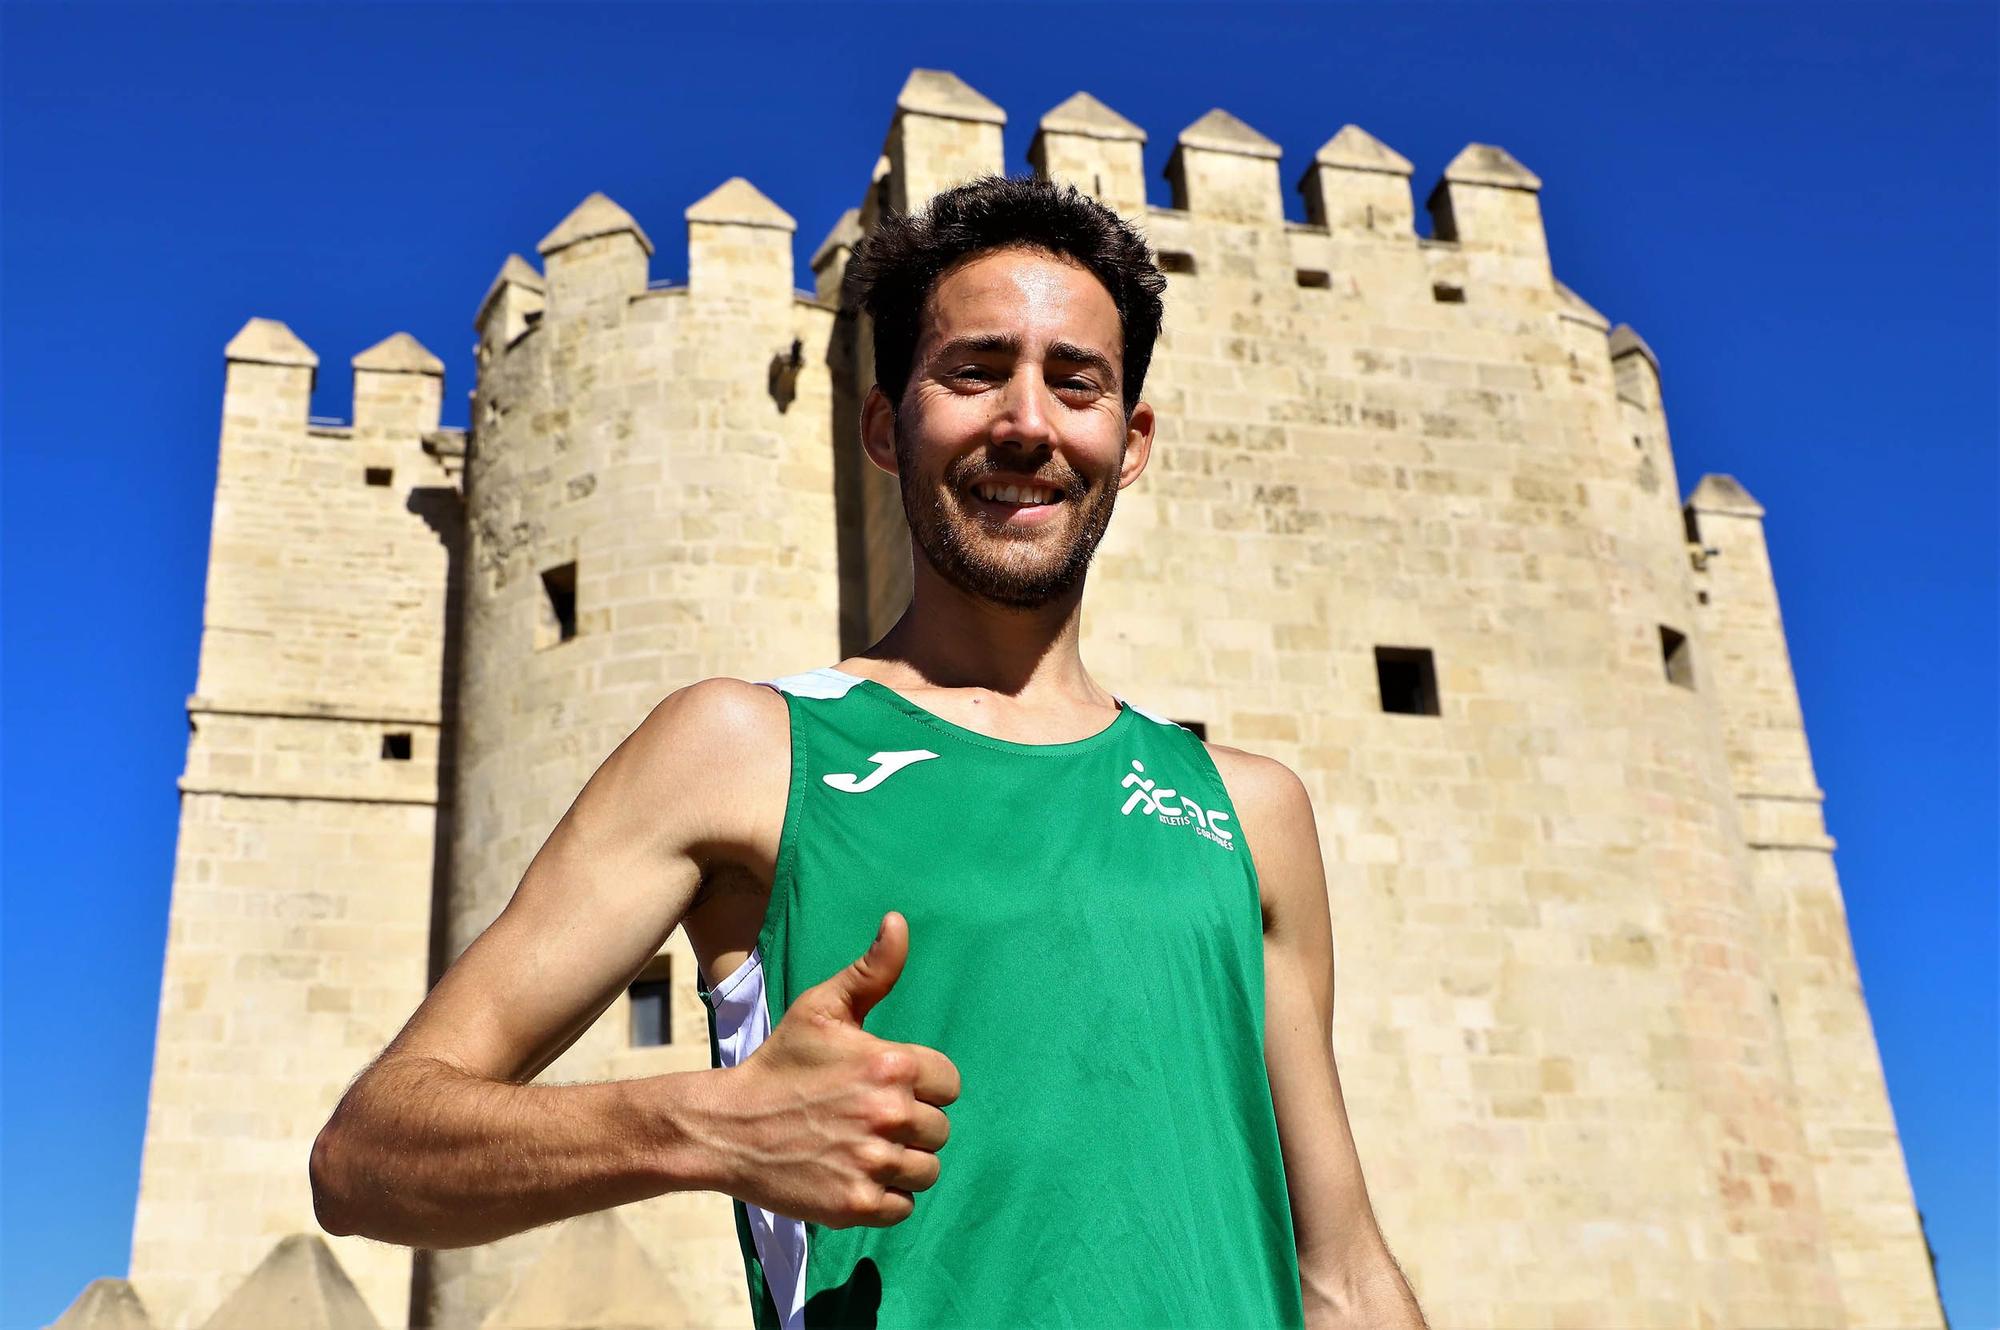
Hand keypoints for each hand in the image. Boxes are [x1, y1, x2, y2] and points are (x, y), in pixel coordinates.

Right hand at [721, 911, 959, 1227]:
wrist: (727, 1126)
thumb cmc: (780, 1063)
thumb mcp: (823, 1008)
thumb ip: (872, 970)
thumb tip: (899, 920)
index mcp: (892, 1065)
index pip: (949, 1083)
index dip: (921, 1085)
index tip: (885, 1085)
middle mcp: (889, 1115)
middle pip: (939, 1129)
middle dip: (910, 1124)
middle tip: (864, 1118)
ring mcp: (874, 1164)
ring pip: (927, 1170)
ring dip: (903, 1162)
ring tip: (862, 1147)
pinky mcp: (857, 1206)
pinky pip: (905, 1206)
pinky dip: (886, 1197)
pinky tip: (853, 1175)